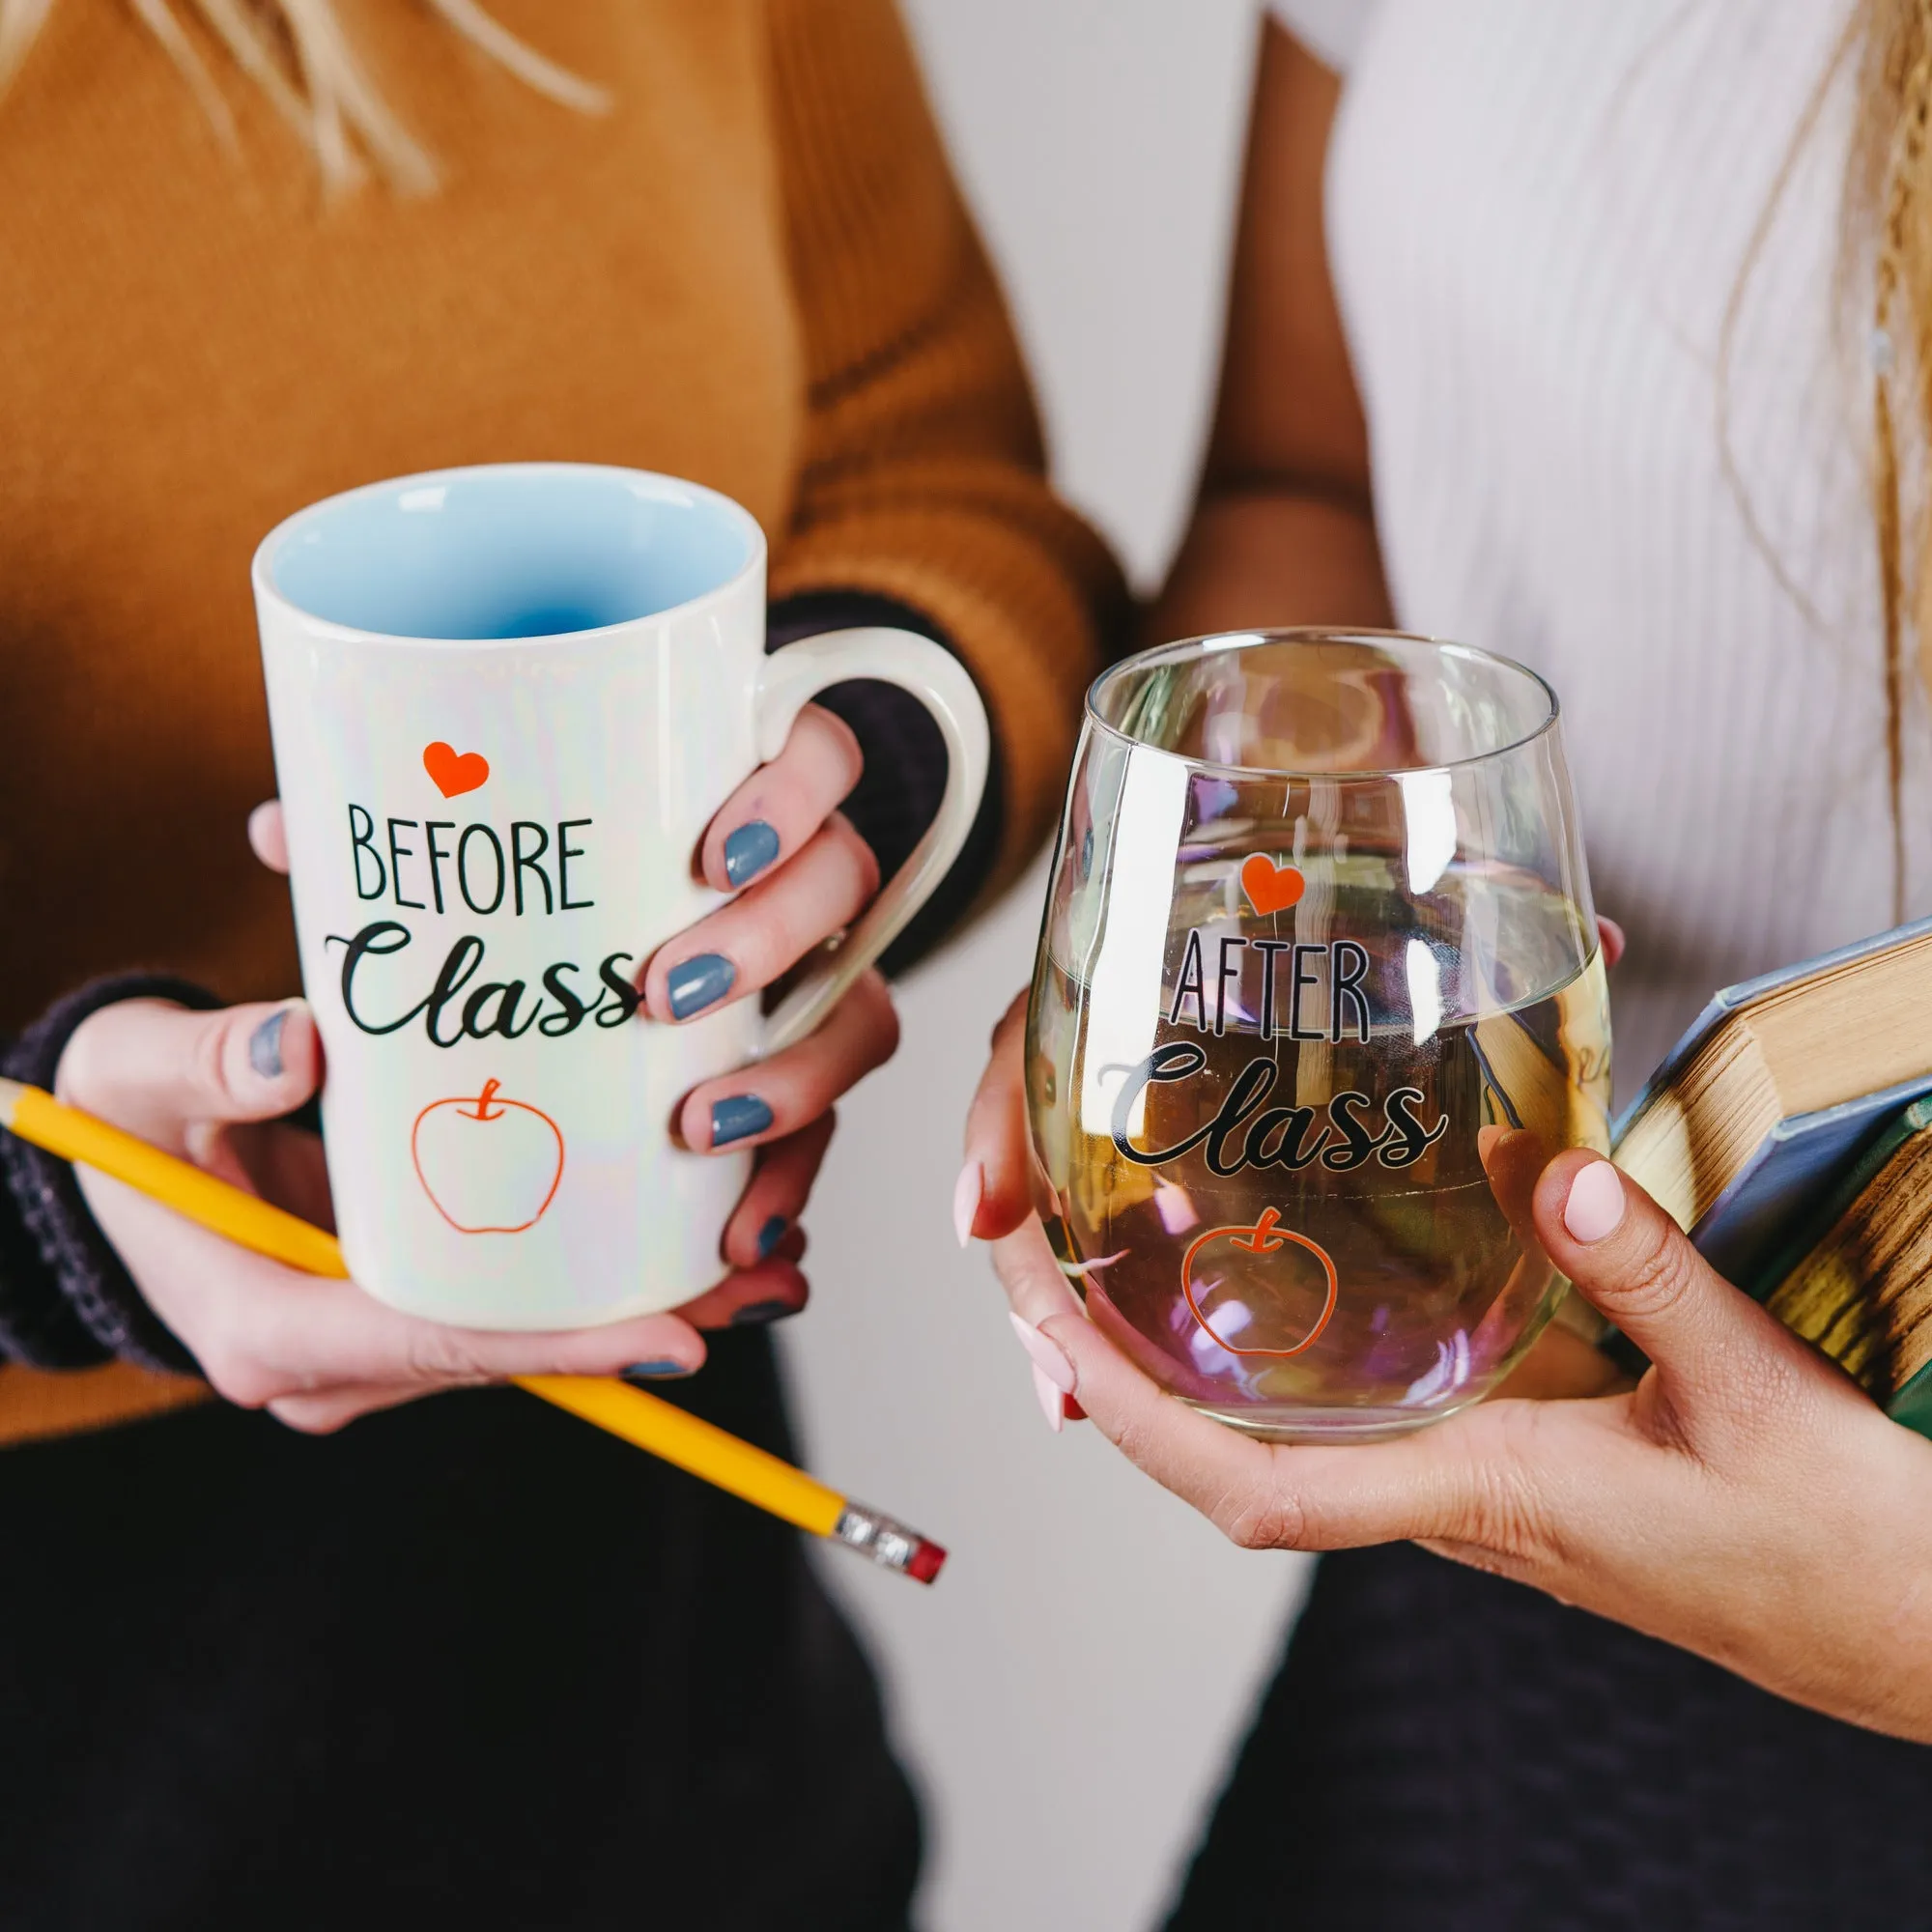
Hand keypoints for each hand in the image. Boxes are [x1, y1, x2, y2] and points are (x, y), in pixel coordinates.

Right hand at [59, 704, 897, 1435]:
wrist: (112, 1152)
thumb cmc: (122, 1112)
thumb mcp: (135, 1073)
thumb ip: (207, 1062)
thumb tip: (300, 1045)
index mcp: (265, 1326)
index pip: (432, 1342)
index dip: (554, 1343)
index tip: (672, 1336)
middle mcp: (333, 1357)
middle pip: (509, 1351)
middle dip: (638, 1322)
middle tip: (765, 1276)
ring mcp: (375, 1340)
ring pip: (529, 1335)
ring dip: (648, 1303)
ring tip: (774, 1260)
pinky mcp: (407, 1305)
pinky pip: (519, 1305)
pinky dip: (603, 1279)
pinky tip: (706, 1239)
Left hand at [959, 984, 1931, 1744]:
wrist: (1918, 1633)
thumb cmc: (1842, 1556)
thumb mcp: (1754, 1396)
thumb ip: (1650, 1278)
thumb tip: (1545, 1171)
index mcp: (1488, 1501)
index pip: (1258, 1494)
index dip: (1143, 1426)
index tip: (1056, 1345)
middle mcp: (1457, 1506)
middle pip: (1237, 1462)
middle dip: (1121, 1374)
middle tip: (1042, 1259)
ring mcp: (1483, 1492)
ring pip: (1295, 1441)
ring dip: (1193, 1369)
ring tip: (1124, 1255)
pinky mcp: (1525, 1467)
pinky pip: (1375, 1418)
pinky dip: (1301, 1366)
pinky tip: (1295, 1288)